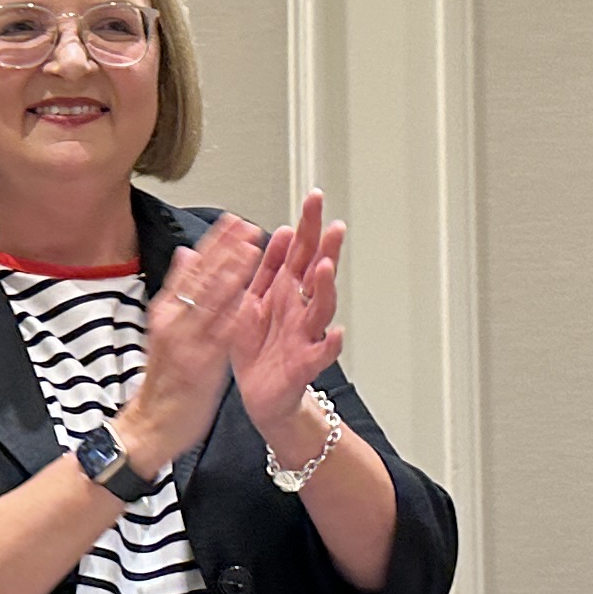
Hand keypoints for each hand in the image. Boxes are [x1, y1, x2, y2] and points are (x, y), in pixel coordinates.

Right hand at [114, 216, 262, 475]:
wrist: (151, 424)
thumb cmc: (165, 379)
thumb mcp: (166, 328)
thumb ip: (179, 289)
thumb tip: (186, 251)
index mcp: (167, 310)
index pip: (192, 267)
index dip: (214, 242)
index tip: (232, 220)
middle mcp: (174, 322)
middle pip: (202, 278)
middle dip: (227, 250)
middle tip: (247, 226)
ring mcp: (187, 342)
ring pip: (212, 301)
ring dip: (233, 273)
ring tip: (252, 250)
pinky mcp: (201, 365)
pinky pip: (220, 335)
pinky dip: (235, 314)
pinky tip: (250, 298)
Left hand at [224, 192, 344, 450]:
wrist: (261, 395)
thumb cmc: (259, 348)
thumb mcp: (255, 299)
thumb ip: (267, 268)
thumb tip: (281, 232)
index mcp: (285, 291)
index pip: (300, 251)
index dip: (308, 225)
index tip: (314, 198)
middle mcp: (300, 309)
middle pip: (317, 273)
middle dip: (326, 248)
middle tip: (333, 225)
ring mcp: (305, 335)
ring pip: (321, 307)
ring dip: (325, 287)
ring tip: (325, 267)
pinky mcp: (304, 363)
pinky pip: (321, 353)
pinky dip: (330, 344)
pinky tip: (336, 333)